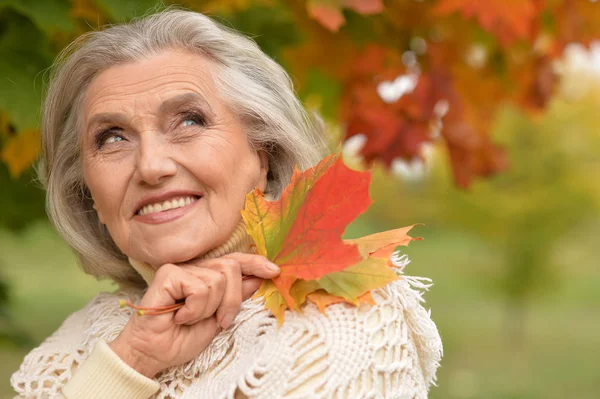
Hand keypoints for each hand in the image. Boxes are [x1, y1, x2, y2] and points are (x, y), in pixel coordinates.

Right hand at [109, 253, 278, 377]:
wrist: (153, 353)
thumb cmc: (181, 338)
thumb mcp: (218, 318)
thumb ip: (235, 297)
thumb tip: (258, 277)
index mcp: (207, 276)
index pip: (235, 261)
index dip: (255, 263)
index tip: (274, 271)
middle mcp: (195, 268)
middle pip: (231, 268)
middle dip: (232, 300)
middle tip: (219, 320)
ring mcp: (181, 268)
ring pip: (218, 280)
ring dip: (209, 309)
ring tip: (190, 318)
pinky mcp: (169, 274)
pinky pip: (200, 288)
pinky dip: (195, 309)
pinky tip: (180, 316)